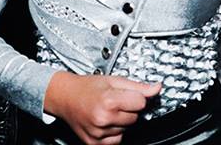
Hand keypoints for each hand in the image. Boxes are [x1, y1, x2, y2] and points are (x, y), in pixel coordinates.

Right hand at [45, 71, 160, 144]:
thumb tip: (156, 88)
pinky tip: (103, 122)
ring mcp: (99, 133)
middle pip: (135, 117)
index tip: (124, 94)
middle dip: (127, 109)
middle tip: (112, 101)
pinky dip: (113, 132)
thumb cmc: (86, 87)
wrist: (64, 97)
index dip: (134, 97)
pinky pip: (117, 140)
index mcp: (109, 100)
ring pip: (126, 129)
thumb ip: (137, 86)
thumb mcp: (112, 80)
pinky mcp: (96, 143)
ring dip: (120, 121)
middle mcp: (104, 119)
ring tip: (106, 110)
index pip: (141, 103)